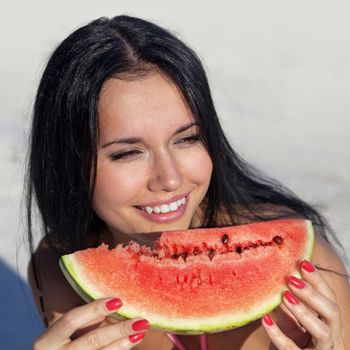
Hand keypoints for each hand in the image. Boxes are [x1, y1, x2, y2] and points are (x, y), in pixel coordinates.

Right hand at [33, 297, 148, 348]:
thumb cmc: (60, 344)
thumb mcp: (62, 332)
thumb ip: (82, 320)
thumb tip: (114, 301)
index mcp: (46, 342)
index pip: (70, 320)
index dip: (93, 309)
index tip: (118, 300)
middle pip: (92, 341)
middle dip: (119, 330)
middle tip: (141, 320)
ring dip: (124, 343)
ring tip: (141, 331)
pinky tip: (132, 342)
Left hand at [261, 260, 343, 348]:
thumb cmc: (291, 341)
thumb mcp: (291, 320)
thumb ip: (288, 302)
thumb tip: (276, 273)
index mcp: (329, 322)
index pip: (330, 297)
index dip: (318, 280)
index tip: (303, 263)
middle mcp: (331, 336)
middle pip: (333, 312)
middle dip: (313, 294)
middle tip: (292, 279)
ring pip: (322, 331)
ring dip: (304, 311)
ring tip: (285, 296)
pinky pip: (291, 348)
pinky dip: (277, 333)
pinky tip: (265, 319)